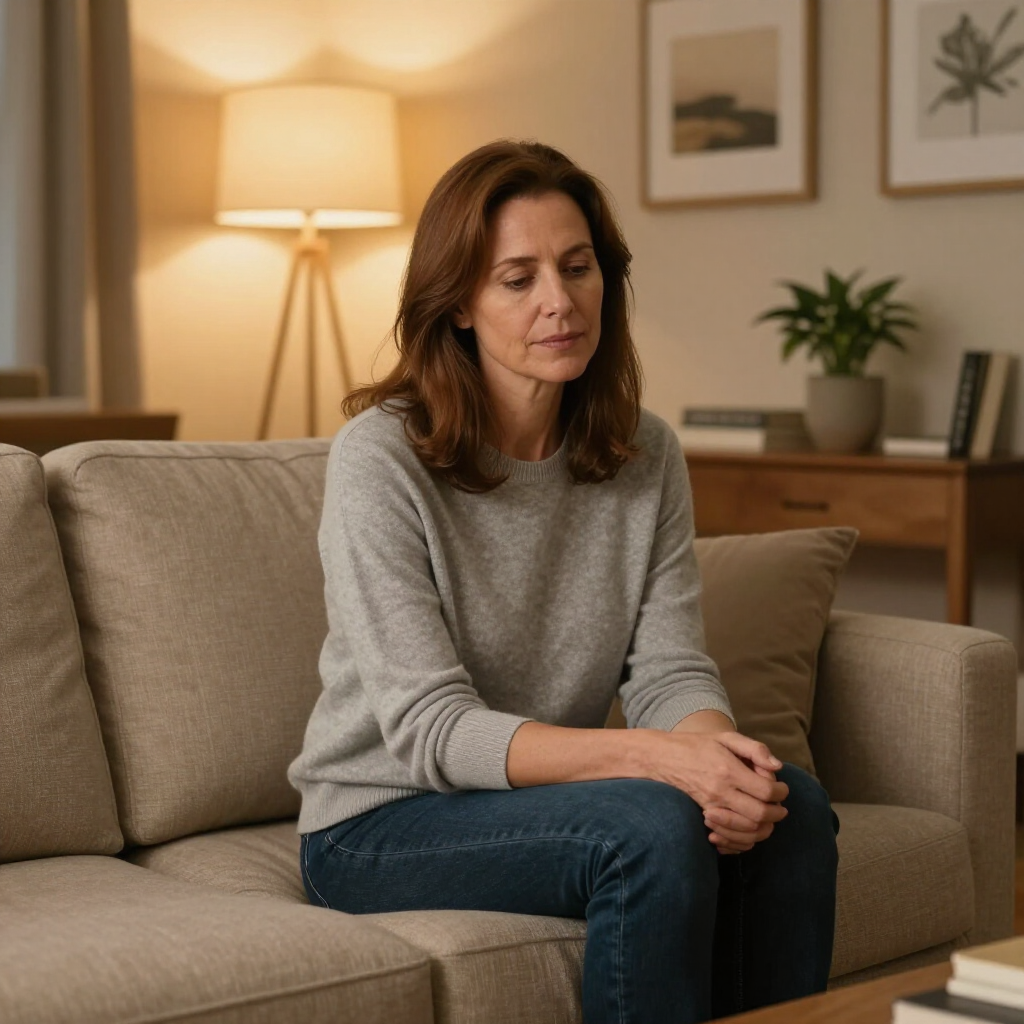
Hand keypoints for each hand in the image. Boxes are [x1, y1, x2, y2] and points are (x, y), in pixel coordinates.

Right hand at [639, 729, 787, 853]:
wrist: (663, 758)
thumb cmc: (697, 745)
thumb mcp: (726, 738)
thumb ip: (754, 749)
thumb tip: (777, 767)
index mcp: (728, 770)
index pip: (765, 791)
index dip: (780, 792)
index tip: (782, 788)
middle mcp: (720, 791)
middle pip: (760, 814)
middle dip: (777, 813)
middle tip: (781, 807)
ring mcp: (711, 806)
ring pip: (747, 830)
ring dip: (764, 827)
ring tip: (769, 817)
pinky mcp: (705, 814)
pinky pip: (731, 836)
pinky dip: (745, 837)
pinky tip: (750, 826)